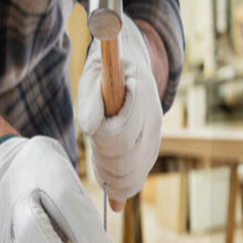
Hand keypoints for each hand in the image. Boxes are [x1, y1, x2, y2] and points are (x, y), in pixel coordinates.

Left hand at [77, 16, 162, 203]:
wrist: (132, 63)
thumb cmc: (106, 69)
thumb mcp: (93, 75)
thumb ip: (90, 99)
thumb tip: (87, 128)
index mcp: (141, 94)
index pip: (122, 135)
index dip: (103, 146)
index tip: (91, 144)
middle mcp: (153, 116)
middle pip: (131, 158)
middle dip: (110, 170)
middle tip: (96, 171)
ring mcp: (156, 131)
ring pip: (139, 168)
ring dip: (118, 178)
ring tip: (103, 177)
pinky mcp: (154, 142)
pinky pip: (142, 169)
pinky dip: (126, 179)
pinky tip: (114, 180)